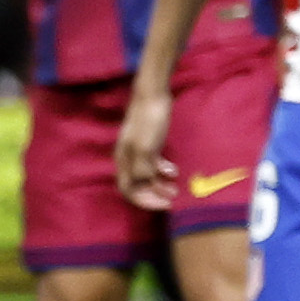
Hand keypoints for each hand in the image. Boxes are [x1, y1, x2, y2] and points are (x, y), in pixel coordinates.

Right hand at [115, 76, 175, 209]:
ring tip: (176, 188)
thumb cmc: (149, 121)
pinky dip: (162, 171)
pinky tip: (173, 171)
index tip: (164, 205)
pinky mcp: (148, 143)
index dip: (145, 201)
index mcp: (123, 161)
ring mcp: (137, 151)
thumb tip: (144, 187)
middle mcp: (127, 158)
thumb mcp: (146, 147)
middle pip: (137, 185)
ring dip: (160, 184)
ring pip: (146, 176)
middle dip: (154, 195)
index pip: (128, 190)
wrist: (152, 95)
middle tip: (173, 200)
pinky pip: (152, 164)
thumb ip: (143, 169)